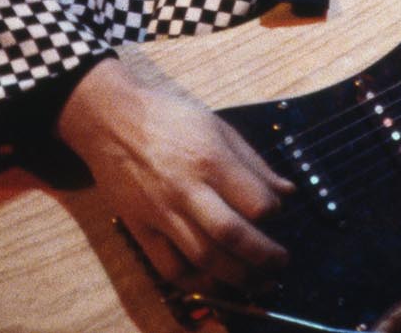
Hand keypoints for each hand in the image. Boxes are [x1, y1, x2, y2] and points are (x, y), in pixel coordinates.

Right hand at [54, 59, 292, 292]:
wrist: (112, 119)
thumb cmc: (170, 118)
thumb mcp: (219, 127)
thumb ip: (254, 164)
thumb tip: (288, 192)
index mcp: (211, 159)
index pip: (255, 202)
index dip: (274, 213)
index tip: (277, 213)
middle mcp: (187, 189)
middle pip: (232, 236)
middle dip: (264, 257)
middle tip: (281, 264)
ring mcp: (161, 212)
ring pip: (203, 257)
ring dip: (237, 277)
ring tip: (258, 282)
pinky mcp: (141, 229)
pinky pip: (169, 267)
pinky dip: (196, 283)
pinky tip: (216, 283)